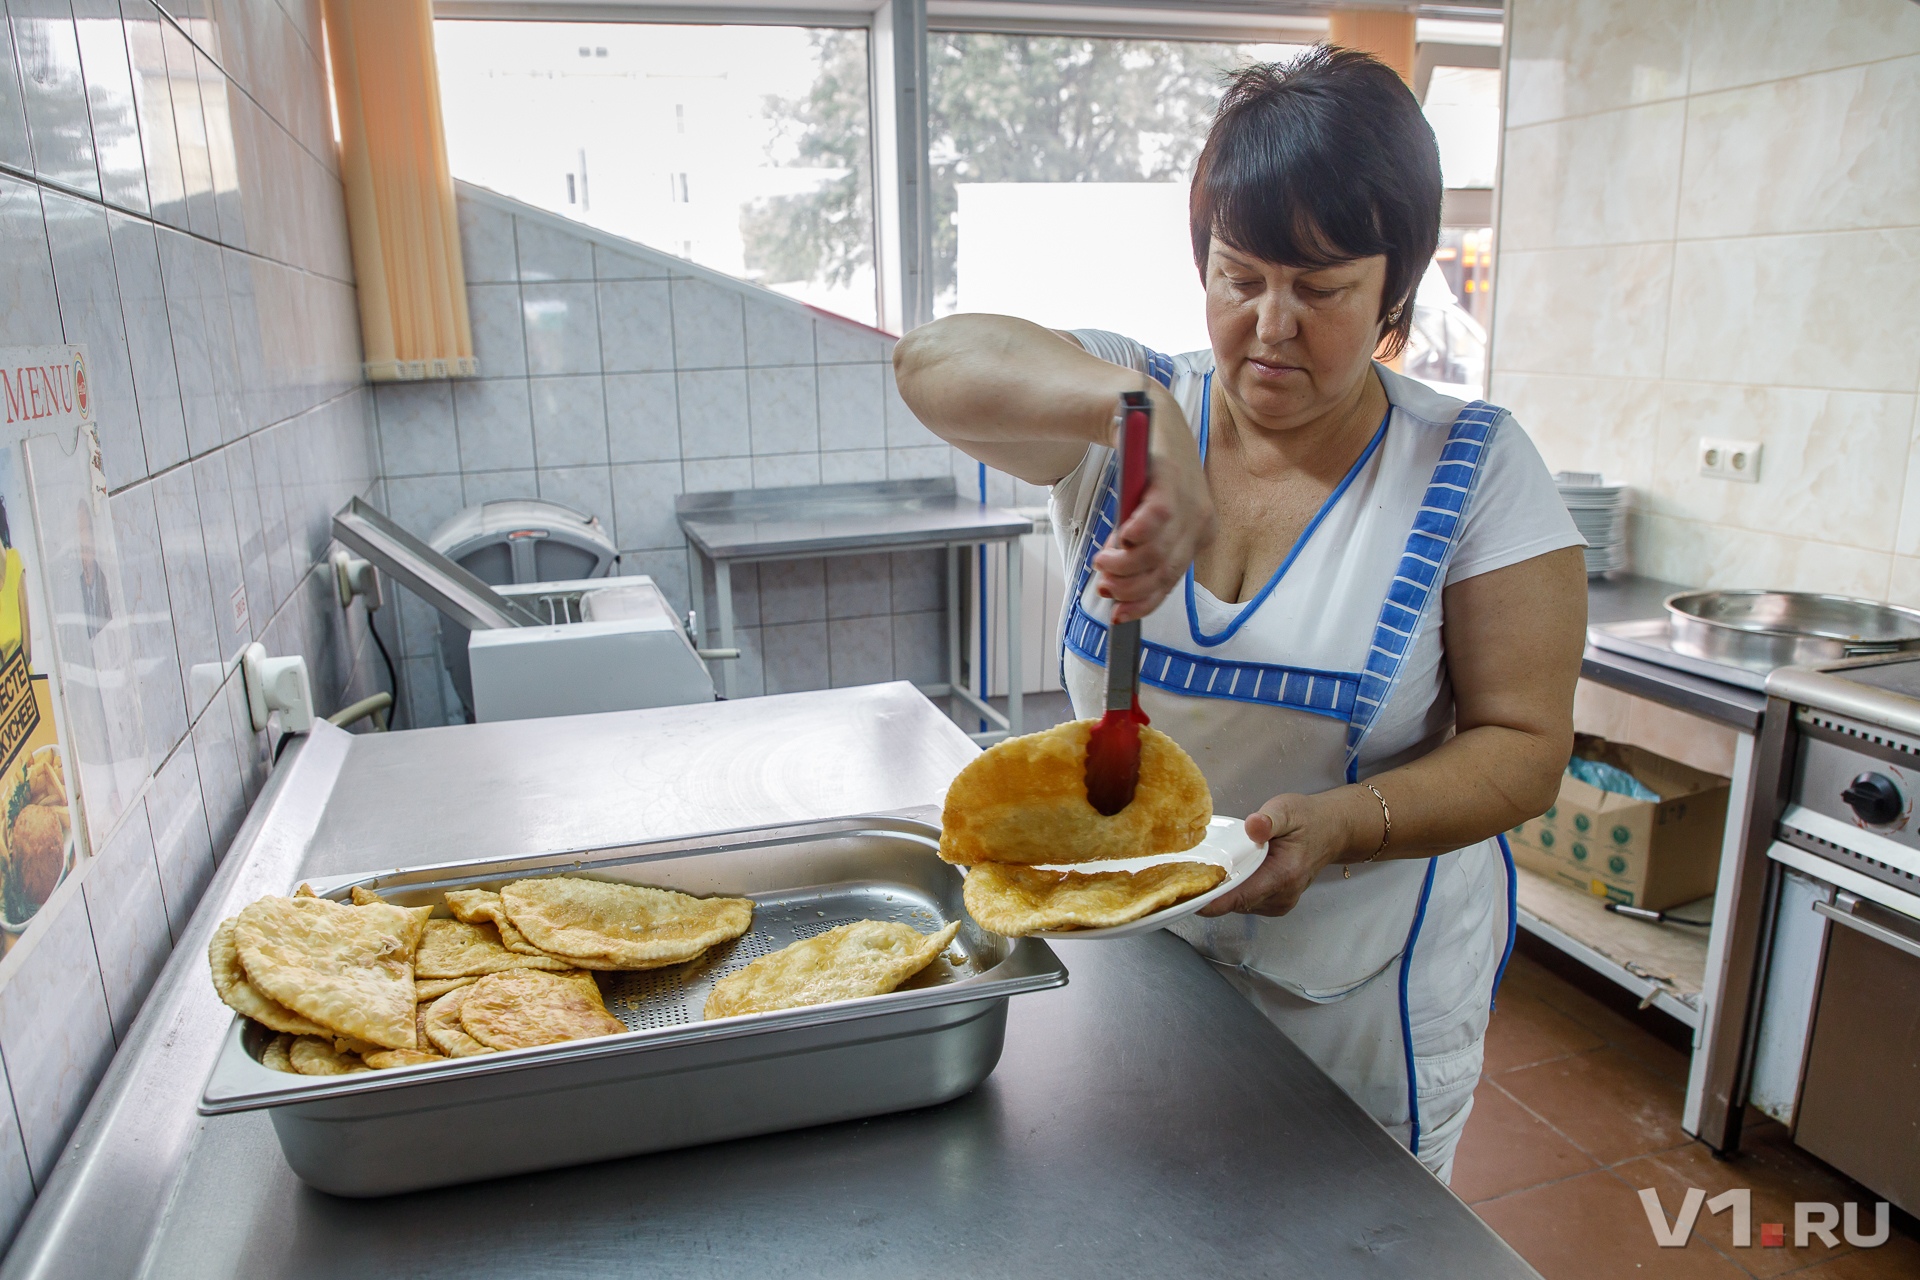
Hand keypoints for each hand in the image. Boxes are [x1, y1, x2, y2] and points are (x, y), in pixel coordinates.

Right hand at [1092, 385, 1214, 623]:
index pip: (1170, 582)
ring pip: (1159, 549)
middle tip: (1103, 584)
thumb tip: (1115, 587)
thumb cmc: (1144, 472)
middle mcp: (1199, 520)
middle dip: (1130, 586)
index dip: (1143, 603)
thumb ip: (1136, 549)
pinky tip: (1120, 539)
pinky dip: (1139, 532)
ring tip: (1102, 561)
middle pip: (1164, 571)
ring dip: (1126, 564)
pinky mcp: (1171, 476)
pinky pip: (1159, 514)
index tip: (1117, 615)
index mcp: (1196, 535)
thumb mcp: (1143, 516)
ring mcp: (1189, 498)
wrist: (1143, 417)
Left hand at [1199, 793, 1350, 916]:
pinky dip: (1232, 891)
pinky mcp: (1275, 903)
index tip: (1186, 899)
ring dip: (1222, 891)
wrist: (1331, 831)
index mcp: (1284, 875)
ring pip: (1238, 904)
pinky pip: (1245, 902)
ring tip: (1203, 871)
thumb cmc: (1307, 819)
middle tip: (1183, 875)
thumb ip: (1269, 819)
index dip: (1212, 901)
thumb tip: (1253, 826)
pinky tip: (1224, 874)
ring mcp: (1280, 903)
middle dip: (1210, 892)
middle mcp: (1282, 896)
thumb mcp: (1287, 809)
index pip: (1241, 897)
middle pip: (1235, 903)